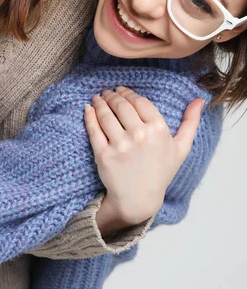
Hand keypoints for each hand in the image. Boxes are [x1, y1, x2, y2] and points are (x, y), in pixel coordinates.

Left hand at [85, 86, 203, 226]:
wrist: (139, 199)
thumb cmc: (161, 172)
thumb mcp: (181, 148)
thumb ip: (191, 123)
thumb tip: (200, 100)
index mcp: (159, 130)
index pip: (139, 102)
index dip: (128, 93)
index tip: (121, 90)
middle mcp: (140, 136)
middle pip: (121, 105)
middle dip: (112, 95)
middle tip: (107, 92)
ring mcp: (120, 145)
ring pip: (106, 114)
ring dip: (100, 102)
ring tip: (98, 98)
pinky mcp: (104, 154)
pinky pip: (94, 129)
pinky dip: (89, 115)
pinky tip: (88, 108)